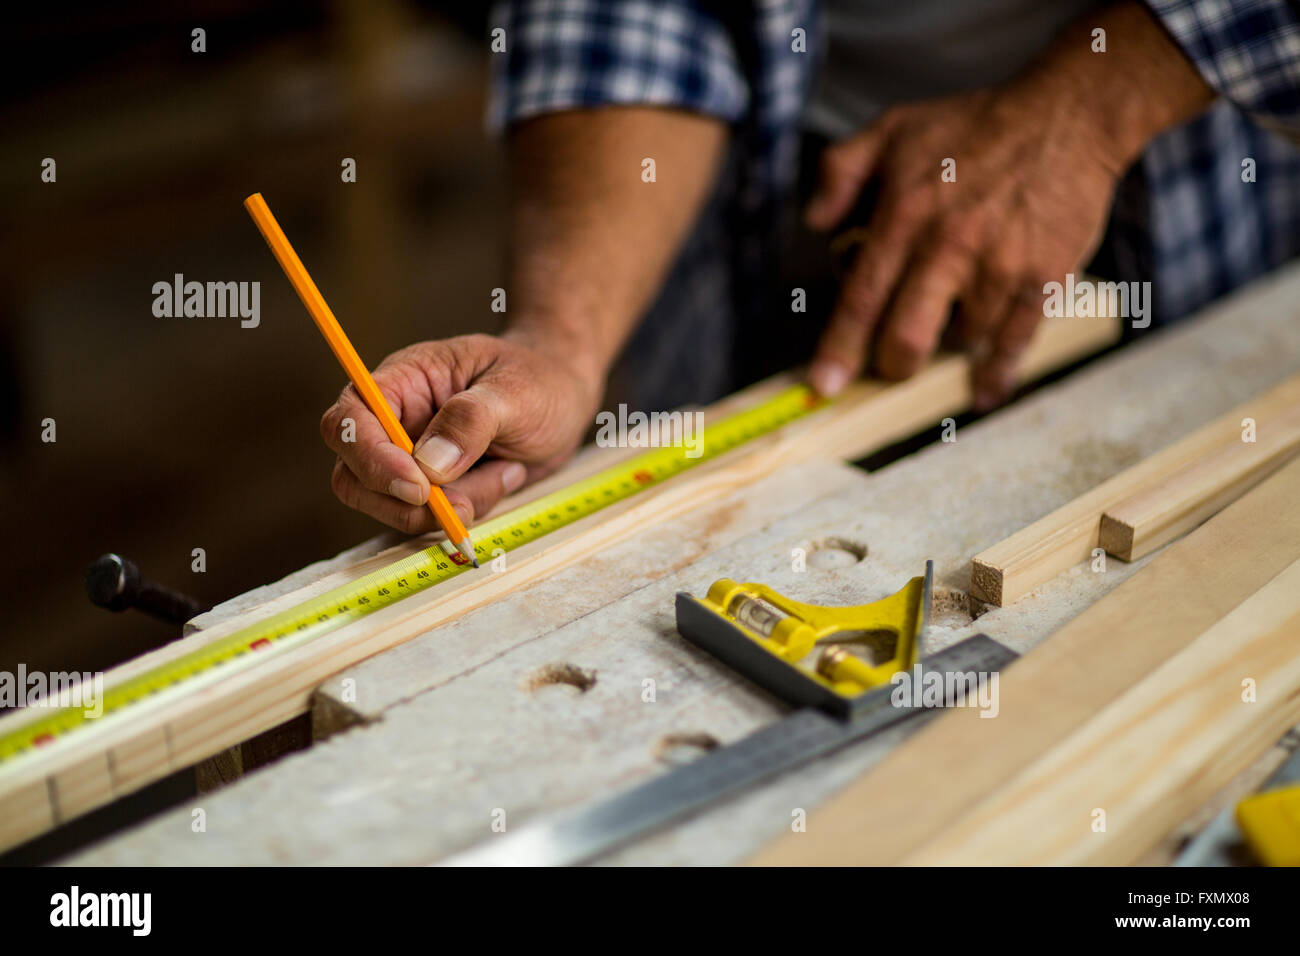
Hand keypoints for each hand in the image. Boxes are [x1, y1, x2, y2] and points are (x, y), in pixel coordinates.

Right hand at [320, 331, 601, 533]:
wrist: (564, 397)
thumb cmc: (537, 379)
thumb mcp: (515, 391)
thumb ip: (471, 420)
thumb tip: (428, 464)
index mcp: (401, 382)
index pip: (348, 422)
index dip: (371, 459)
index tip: (419, 487)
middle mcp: (394, 422)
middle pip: (353, 477)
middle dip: (406, 503)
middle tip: (464, 502)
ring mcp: (410, 461)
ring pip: (392, 508)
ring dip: (450, 507)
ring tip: (504, 470)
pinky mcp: (434, 490)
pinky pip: (432, 519)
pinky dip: (471, 509)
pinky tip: (505, 475)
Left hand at [803, 1, 1211, 409]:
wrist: (1067, 116)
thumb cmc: (975, 125)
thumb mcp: (892, 129)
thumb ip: (840, 172)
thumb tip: (814, 222)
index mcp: (905, 213)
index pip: (861, 298)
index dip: (840, 348)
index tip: (824, 384)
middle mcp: (949, 246)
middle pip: (907, 338)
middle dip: (891, 365)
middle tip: (889, 365)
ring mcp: (1000, 266)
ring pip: (960, 342)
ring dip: (948, 346)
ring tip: (948, 323)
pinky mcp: (1044, 278)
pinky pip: (1015, 343)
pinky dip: (997, 373)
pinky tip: (984, 388)